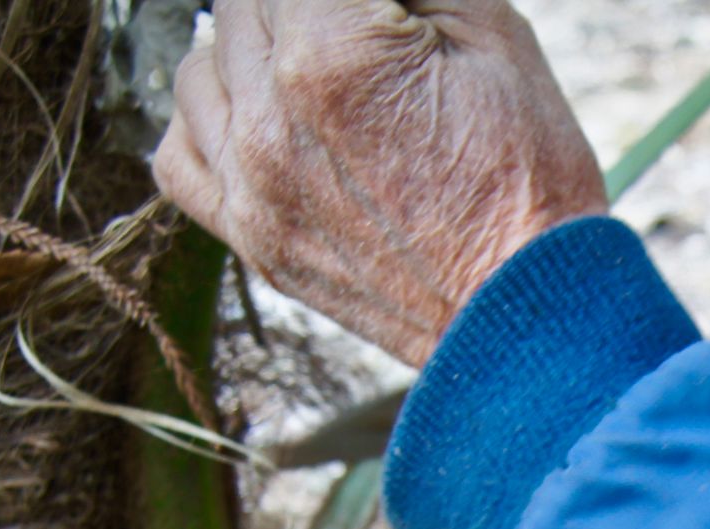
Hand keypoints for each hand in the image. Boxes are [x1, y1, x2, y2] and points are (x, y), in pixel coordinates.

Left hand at [154, 0, 608, 366]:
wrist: (531, 317)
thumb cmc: (529, 183)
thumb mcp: (492, 34)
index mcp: (328, 53)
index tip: (380, 14)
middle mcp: (270, 118)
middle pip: (245, 7)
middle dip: (305, 10)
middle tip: (364, 35)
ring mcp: (251, 186)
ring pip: (199, 68)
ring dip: (250, 55)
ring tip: (312, 72)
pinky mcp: (252, 239)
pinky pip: (178, 157)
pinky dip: (205, 124)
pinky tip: (255, 120)